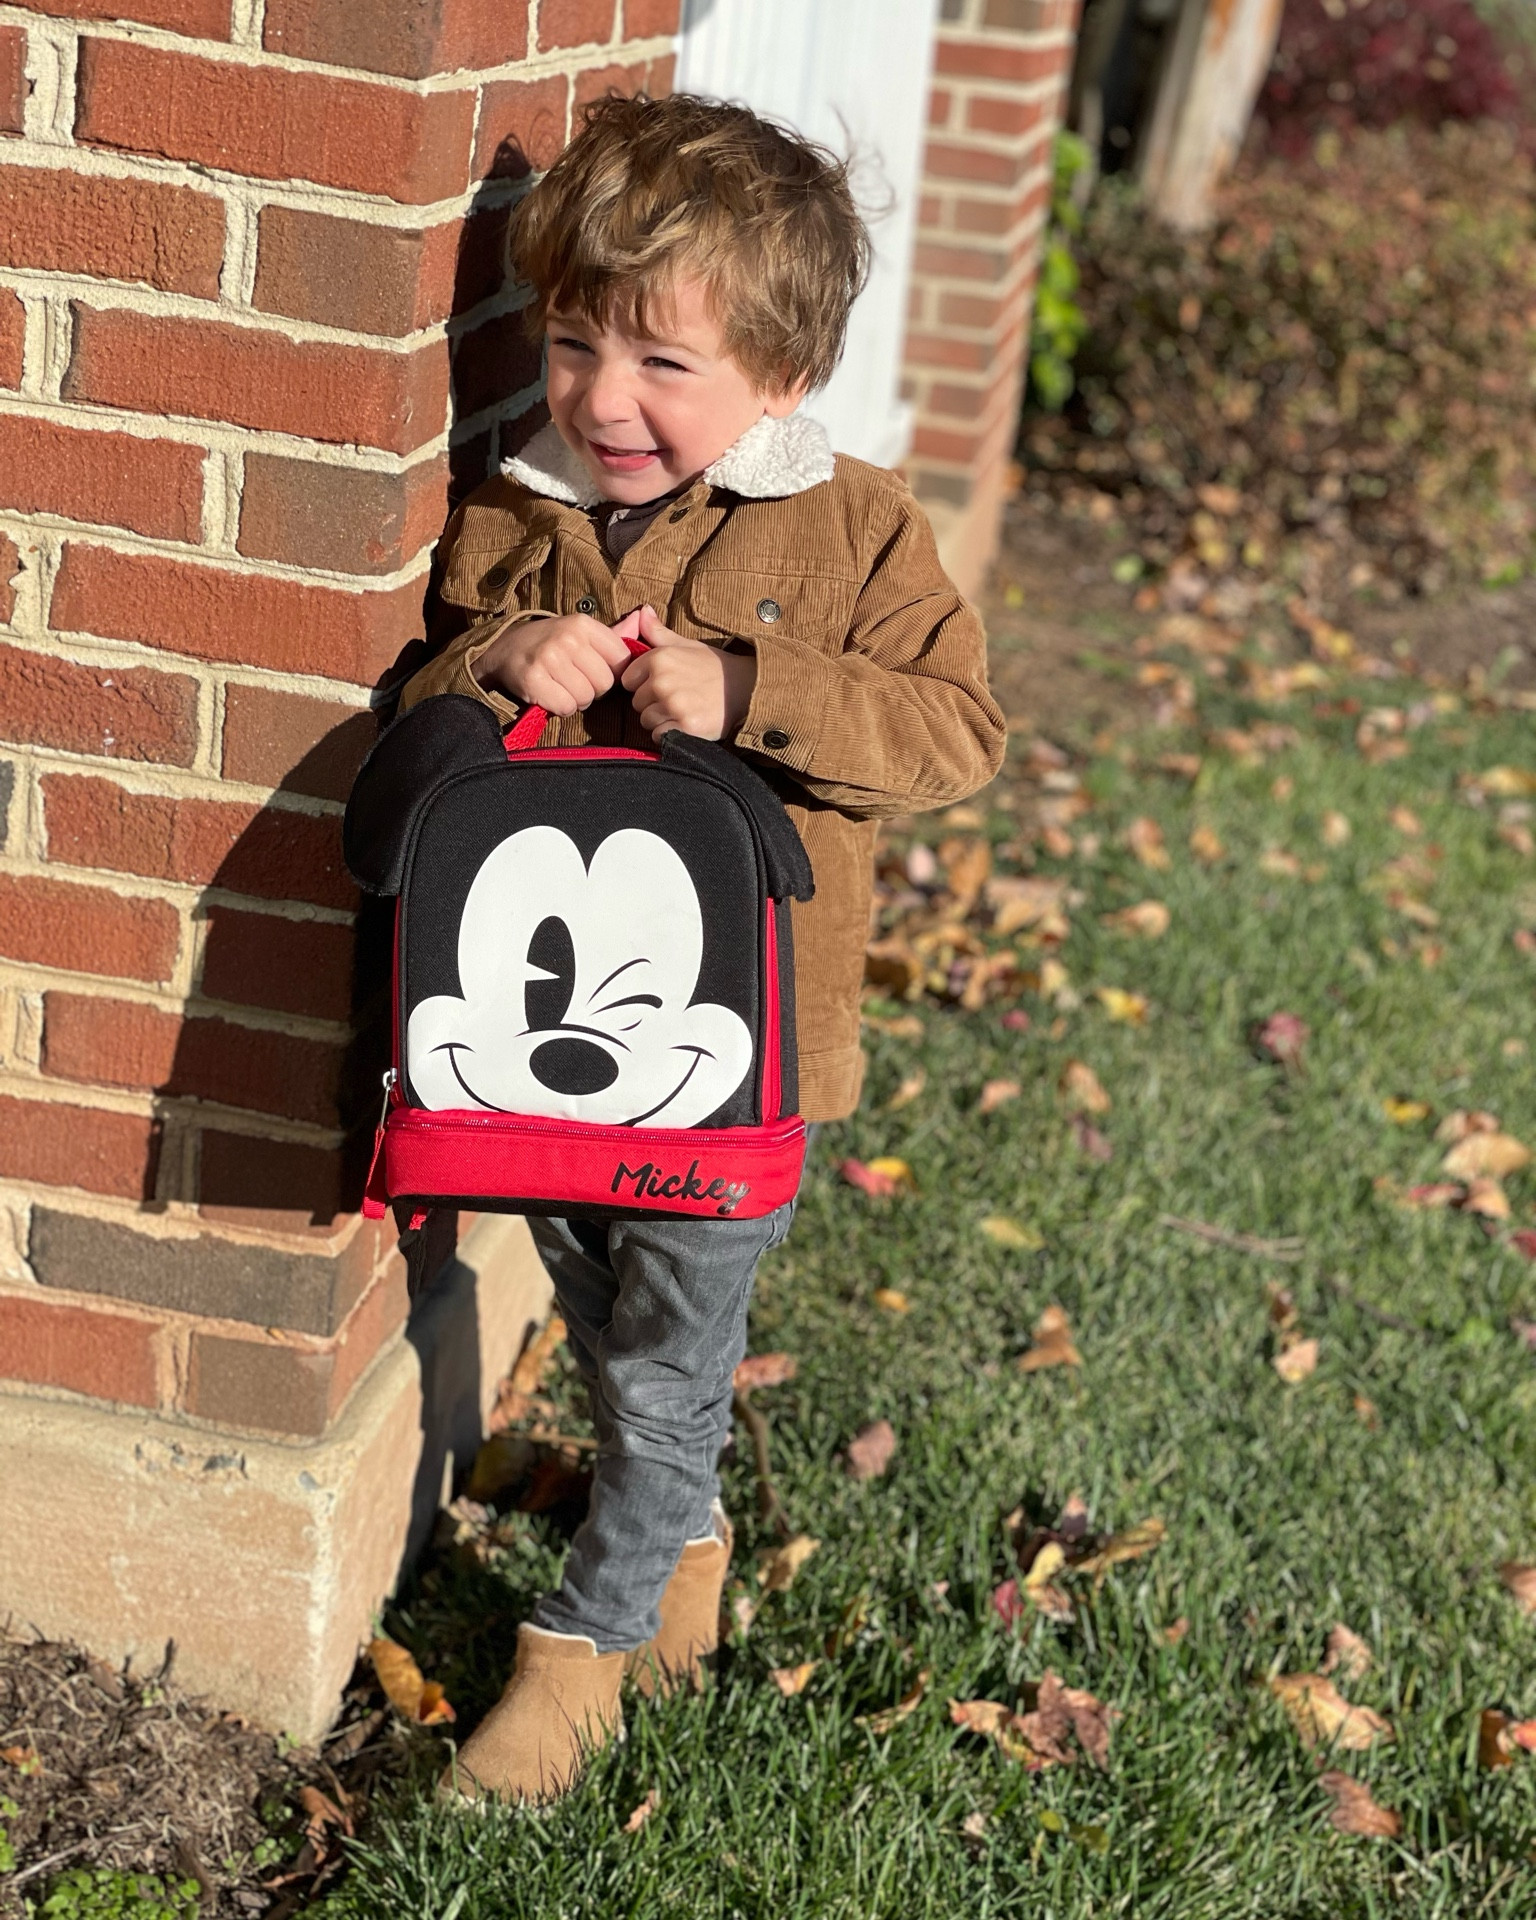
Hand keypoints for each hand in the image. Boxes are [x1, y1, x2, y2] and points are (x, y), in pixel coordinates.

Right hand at [471, 612, 633, 715]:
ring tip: (562, 687)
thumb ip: (612, 637)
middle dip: (593, 689)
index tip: (595, 670)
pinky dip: (561, 708)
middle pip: (605, 683)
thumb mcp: (579, 631)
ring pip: (586, 697)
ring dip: (576, 700)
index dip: (611, 672)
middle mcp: (567, 638)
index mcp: (583, 624)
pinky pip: (565, 706)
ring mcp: (549, 658)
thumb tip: (647, 622)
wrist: (504, 649)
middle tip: (575, 681)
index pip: (621, 660)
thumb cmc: (550, 644)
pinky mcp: (534, 679)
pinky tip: (551, 695)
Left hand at [621, 604, 757, 740]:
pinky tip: (685, 724)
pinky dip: (670, 734)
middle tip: (677, 699)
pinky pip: (659, 736)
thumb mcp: (686, 645)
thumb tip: (641, 611)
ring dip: (660, 720)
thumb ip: (658, 633)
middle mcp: (662, 681)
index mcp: (659, 658)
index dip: (642, 685)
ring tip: (683, 711)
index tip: (661, 685)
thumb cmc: (714, 667)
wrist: (748, 688)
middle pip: (637, 703)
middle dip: (652, 704)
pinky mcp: (684, 727)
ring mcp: (673, 705)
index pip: (628, 681)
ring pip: (646, 721)